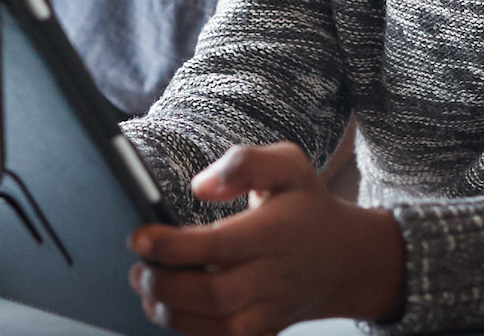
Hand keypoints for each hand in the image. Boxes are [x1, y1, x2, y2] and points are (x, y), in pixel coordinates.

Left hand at [126, 143, 402, 335]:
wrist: (345, 260)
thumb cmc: (307, 207)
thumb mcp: (288, 165)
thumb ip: (245, 163)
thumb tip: (201, 186)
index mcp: (275, 233)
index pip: (218, 245)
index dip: (173, 246)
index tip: (139, 236)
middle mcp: (273, 276)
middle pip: (212, 294)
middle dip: (163, 284)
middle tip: (137, 266)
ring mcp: (270, 309)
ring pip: (214, 327)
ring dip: (169, 311)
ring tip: (145, 285)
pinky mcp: (264, 330)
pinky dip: (188, 329)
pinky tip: (168, 306)